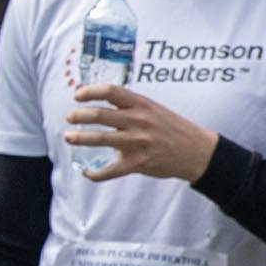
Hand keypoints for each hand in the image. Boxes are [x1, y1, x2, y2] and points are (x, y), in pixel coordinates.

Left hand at [65, 86, 216, 183]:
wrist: (196, 151)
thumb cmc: (171, 128)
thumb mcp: (154, 109)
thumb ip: (130, 107)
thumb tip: (101, 104)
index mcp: (142, 104)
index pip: (112, 91)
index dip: (91, 91)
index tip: (77, 95)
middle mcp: (139, 121)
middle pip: (101, 115)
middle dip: (80, 115)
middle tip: (69, 117)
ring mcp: (138, 142)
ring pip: (101, 139)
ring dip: (81, 138)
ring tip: (69, 137)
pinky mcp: (138, 163)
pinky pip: (110, 170)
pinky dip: (95, 174)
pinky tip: (87, 172)